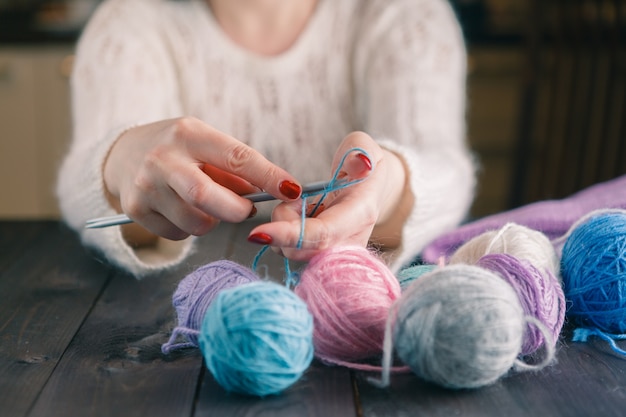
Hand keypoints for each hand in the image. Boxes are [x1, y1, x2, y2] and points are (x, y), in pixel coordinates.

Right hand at [103, 117, 302, 242]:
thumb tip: (273, 193)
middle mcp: (163, 158)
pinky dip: (190, 227)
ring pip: (197, 222)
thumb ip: (236, 169)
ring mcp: (145, 186)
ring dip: (213, 220)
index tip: (292, 190)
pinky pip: (179, 233)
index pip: (236, 157)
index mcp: (189, 134)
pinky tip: (181, 209)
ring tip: (206, 204)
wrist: (124, 154)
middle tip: (246, 210)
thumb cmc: (180, 150)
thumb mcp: (206, 144)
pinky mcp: (135, 209)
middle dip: (237, 211)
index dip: (268, 176)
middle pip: (207, 196)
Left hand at [247, 131, 411, 260]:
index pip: (323, 233)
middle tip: (290, 200)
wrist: (371, 187)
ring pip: (295, 252)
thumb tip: (361, 163)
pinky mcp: (326, 256)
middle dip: (281, 229)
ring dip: (285, 227)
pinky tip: (302, 215)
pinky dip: (287, 232)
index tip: (258, 233)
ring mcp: (339, 252)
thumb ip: (360, 154)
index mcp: (360, 214)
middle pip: (304, 251)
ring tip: (302, 203)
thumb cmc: (363, 165)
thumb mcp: (364, 148)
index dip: (290, 235)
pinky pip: (294, 250)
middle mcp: (351, 241)